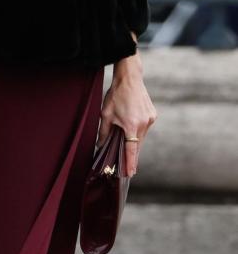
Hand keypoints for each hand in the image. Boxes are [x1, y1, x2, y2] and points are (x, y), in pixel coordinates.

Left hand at [101, 57, 156, 177]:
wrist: (130, 79)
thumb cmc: (116, 96)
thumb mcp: (105, 114)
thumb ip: (103, 132)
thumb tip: (101, 145)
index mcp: (131, 126)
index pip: (131, 149)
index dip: (130, 162)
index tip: (131, 174)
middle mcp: (144, 124)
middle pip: (137, 144)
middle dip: (132, 155)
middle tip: (129, 168)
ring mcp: (150, 120)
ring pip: (141, 136)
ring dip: (134, 141)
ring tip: (125, 143)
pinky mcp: (153, 115)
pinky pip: (144, 128)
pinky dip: (138, 130)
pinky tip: (130, 125)